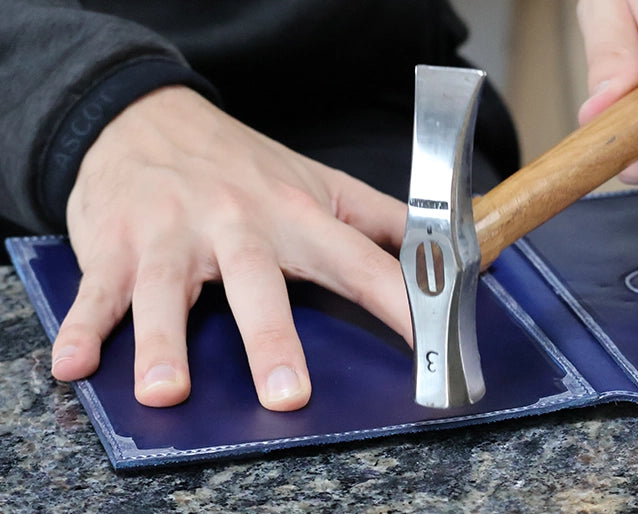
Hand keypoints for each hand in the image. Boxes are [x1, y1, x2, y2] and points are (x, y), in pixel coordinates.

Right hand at [50, 86, 411, 410]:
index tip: (430, 344)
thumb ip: (385, 220)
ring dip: (165, 340)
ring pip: (167, 291)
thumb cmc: (244, 165)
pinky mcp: (115, 247)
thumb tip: (452, 242)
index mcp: (296, 218)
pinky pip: (99, 291)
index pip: (358, 264)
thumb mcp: (321, 184)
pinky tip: (76, 364)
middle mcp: (236, 226)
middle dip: (271, 339)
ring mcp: (171, 236)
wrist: (148, 118)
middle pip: (257, 284)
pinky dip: (83, 326)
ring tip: (167, 390)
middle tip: (289, 395)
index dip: (398, 302)